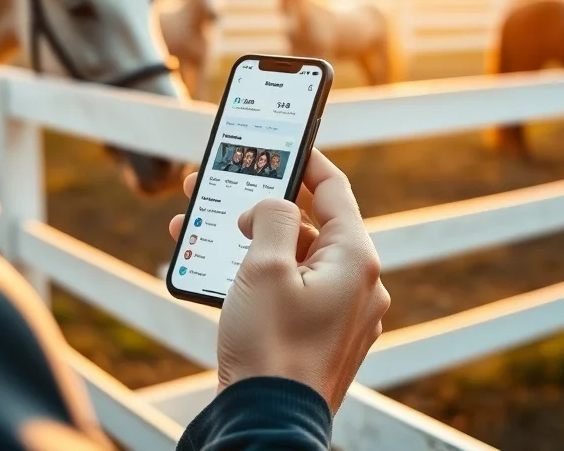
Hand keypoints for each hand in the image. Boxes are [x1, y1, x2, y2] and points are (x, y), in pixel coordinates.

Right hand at [168, 149, 389, 412]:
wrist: (268, 422)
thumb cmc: (270, 347)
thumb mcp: (263, 267)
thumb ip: (271, 217)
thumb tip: (273, 205)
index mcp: (356, 260)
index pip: (334, 189)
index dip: (305, 160)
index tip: (281, 142)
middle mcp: (358, 285)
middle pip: (310, 225)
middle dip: (261, 204)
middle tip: (222, 187)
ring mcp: (342, 314)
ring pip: (295, 260)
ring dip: (251, 241)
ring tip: (205, 229)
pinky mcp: (321, 337)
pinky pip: (292, 291)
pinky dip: (259, 275)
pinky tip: (219, 270)